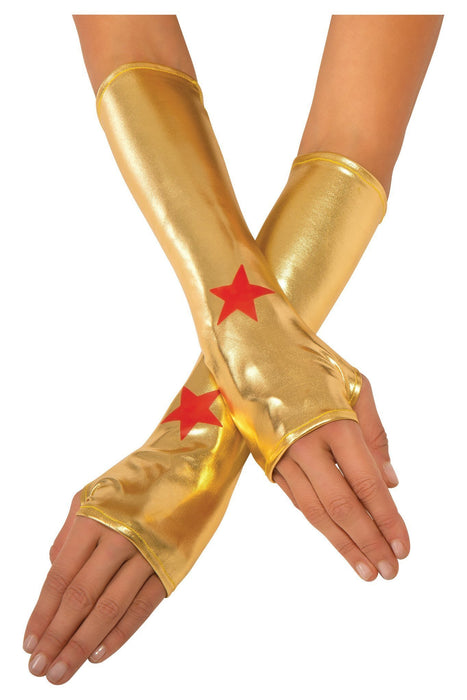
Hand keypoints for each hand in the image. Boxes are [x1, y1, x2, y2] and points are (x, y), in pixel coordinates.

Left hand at [23, 493, 165, 684]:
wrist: (191, 462)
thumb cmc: (137, 477)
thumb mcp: (94, 492)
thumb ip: (70, 532)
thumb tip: (54, 569)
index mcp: (94, 519)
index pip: (60, 577)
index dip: (42, 613)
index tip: (29, 643)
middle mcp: (119, 538)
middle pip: (81, 598)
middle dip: (57, 638)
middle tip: (39, 669)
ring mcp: (147, 553)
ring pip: (110, 608)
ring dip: (83, 645)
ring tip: (62, 672)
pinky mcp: (171, 564)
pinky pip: (143, 606)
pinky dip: (121, 633)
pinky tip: (99, 654)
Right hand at [273, 374, 408, 580]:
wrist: (254, 349)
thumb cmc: (311, 362)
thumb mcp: (356, 385)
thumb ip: (376, 435)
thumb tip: (391, 483)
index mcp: (335, 424)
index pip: (367, 485)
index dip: (387, 519)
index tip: (403, 546)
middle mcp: (306, 445)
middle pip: (341, 507)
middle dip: (368, 542)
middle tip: (389, 571)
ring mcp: (282, 456)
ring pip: (315, 512)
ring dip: (342, 544)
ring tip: (366, 569)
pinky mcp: (267, 461)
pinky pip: (297, 500)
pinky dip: (319, 523)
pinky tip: (337, 539)